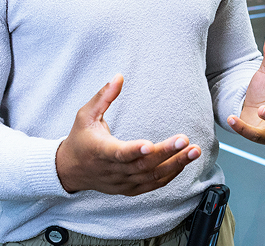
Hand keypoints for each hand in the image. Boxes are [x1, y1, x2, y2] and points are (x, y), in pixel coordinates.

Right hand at [55, 74, 200, 195]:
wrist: (70, 170)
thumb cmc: (80, 139)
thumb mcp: (85, 114)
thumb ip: (103, 96)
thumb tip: (119, 77)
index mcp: (100, 151)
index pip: (118, 153)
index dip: (134, 150)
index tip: (149, 144)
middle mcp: (112, 170)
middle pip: (142, 165)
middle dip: (166, 153)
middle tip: (186, 141)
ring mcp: (122, 182)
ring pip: (151, 177)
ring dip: (175, 165)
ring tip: (194, 152)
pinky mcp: (130, 189)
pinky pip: (153, 185)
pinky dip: (170, 175)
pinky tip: (184, 163)